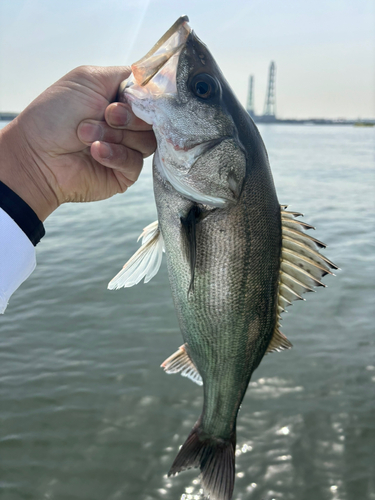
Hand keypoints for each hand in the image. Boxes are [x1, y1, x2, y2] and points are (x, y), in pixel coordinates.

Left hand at [0, 66, 155, 220]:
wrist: (37, 154)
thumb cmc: (55, 115)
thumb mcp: (88, 79)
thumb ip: (126, 76)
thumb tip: (154, 84)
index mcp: (121, 100)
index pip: (152, 97)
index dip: (145, 97)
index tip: (124, 97)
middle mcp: (128, 125)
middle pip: (154, 120)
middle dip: (127, 116)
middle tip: (105, 115)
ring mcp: (128, 149)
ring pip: (147, 142)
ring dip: (115, 135)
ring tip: (86, 135)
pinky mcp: (125, 174)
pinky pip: (136, 163)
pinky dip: (115, 155)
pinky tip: (95, 152)